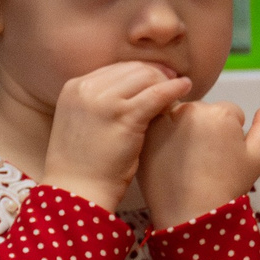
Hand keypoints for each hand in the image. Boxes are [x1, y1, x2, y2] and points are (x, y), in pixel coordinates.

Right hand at [38, 63, 192, 211]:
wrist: (77, 190)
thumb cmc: (84, 165)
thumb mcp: (84, 123)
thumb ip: (100, 104)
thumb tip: (131, 91)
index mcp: (74, 88)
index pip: (114, 68)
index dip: (139, 71)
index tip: (157, 76)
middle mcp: (86, 89)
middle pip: (131, 69)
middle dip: (155, 73)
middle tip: (172, 79)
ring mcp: (104, 101)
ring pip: (145, 77)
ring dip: (165, 81)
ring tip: (179, 87)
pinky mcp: (124, 116)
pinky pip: (156, 94)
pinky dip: (174, 89)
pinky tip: (185, 88)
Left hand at [137, 101, 259, 228]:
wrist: (191, 212)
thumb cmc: (227, 186)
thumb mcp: (258, 159)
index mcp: (221, 112)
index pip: (230, 112)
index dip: (230, 134)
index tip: (223, 154)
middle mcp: (192, 109)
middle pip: (204, 111)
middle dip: (207, 128)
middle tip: (205, 158)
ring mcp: (166, 120)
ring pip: (181, 116)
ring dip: (184, 129)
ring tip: (187, 159)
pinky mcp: (148, 133)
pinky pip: (160, 126)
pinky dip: (164, 136)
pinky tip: (170, 157)